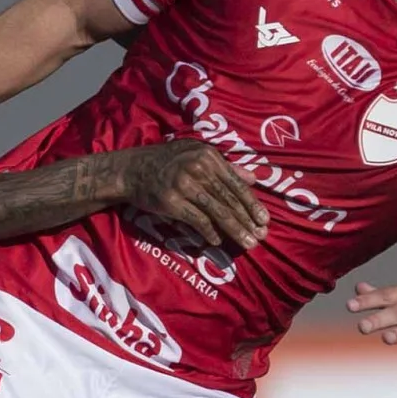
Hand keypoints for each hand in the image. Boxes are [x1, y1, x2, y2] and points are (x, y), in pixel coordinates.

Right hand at [117, 140, 268, 249]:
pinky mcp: (171, 201)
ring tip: (248, 243)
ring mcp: (184, 185)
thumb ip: (226, 166)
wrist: (132, 170)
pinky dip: (209, 232)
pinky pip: (196, 220)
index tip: (264, 220)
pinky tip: (218, 241)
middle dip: (247, 220)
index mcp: (208, 156)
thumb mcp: (197, 154)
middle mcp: (198, 169)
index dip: (252, 203)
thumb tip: (253, 178)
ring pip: (217, 212)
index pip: (236, 184)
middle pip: (229, 199)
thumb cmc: (167, 161)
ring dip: (235, 230)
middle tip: (261, 236)